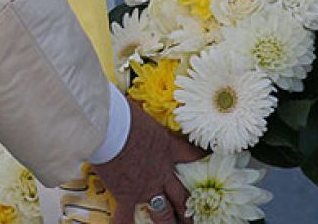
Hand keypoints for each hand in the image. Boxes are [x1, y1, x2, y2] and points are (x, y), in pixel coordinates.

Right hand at [91, 97, 204, 223]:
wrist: (108, 127)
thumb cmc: (121, 113)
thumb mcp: (140, 112)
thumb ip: (142, 118)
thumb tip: (132, 105)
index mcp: (167, 148)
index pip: (191, 155)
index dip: (202, 159)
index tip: (209, 161)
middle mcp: (161, 171)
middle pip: (182, 195)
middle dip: (188, 208)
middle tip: (193, 217)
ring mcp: (146, 186)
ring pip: (163, 212)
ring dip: (169, 221)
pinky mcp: (127, 194)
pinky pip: (127, 216)